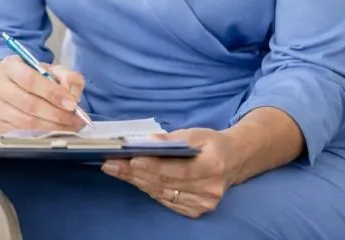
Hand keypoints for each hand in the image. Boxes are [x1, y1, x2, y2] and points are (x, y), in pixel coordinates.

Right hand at [0, 56, 86, 135]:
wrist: (4, 86)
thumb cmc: (30, 78)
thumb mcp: (50, 70)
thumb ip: (67, 77)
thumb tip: (72, 95)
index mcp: (10, 66)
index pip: (30, 80)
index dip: (53, 93)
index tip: (72, 104)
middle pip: (29, 104)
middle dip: (57, 114)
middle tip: (76, 119)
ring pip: (26, 122)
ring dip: (53, 127)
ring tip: (70, 126)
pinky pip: (21, 135)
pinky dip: (42, 135)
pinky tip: (55, 132)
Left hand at [101, 128, 234, 217]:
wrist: (234, 161)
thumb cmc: (212, 144)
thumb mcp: (196, 133)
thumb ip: (172, 139)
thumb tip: (147, 141)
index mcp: (213, 166)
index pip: (178, 170)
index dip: (153, 166)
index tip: (130, 159)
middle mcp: (209, 189)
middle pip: (165, 183)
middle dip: (134, 173)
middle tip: (110, 164)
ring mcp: (203, 203)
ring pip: (162, 193)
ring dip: (137, 181)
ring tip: (115, 169)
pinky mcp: (197, 210)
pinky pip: (166, 201)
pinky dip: (148, 189)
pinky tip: (133, 179)